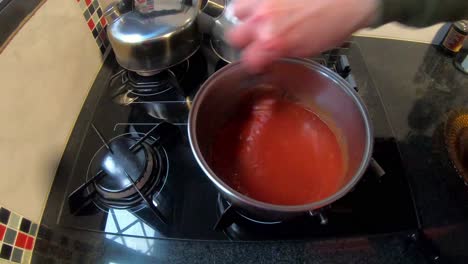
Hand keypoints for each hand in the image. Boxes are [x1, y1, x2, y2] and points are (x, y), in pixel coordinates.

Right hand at [227, 0, 378, 71]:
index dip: (253, 64)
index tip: (258, 63)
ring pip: (237, 12)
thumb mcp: (307, 49)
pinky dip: (256, 4)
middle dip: (244, 41)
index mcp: (272, 43)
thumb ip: (282, 52)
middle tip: (256, 41)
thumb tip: (272, 55)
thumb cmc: (335, 21)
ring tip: (259, 20)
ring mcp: (263, 1)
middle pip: (234, 37)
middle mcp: (262, 21)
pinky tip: (269, 7)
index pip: (247, 61)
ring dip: (245, 18)